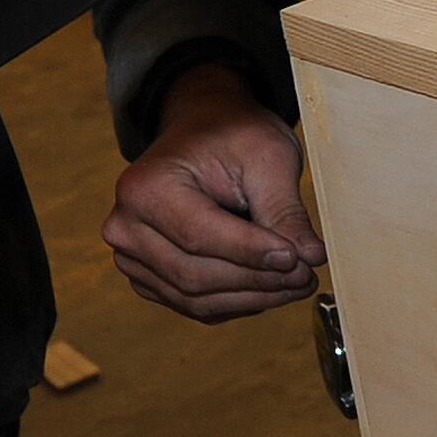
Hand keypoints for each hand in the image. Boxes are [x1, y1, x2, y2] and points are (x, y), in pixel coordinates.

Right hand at [104, 66, 323, 320]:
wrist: (205, 131)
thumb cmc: (233, 136)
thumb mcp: (267, 157)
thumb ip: (284, 210)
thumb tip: (310, 257)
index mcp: (145, 188)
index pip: (199, 236)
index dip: (251, 254)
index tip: (299, 260)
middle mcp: (126, 227)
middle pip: (195, 275)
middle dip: (257, 280)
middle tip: (307, 276)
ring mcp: (132, 257)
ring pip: (196, 298)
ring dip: (253, 297)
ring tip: (298, 283)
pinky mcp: (149, 278)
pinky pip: (195, 304)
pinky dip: (237, 302)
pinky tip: (271, 287)